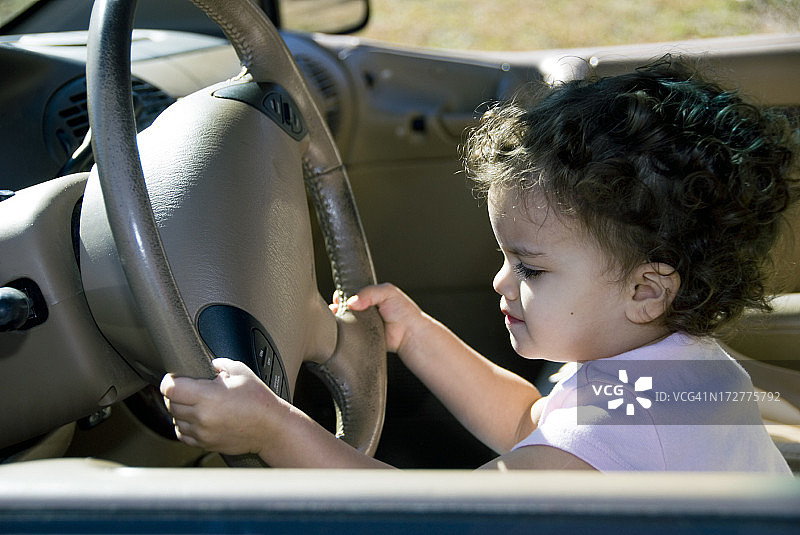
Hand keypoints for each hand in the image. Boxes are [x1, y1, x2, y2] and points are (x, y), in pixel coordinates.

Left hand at [160, 358, 285, 455]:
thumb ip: (220, 364)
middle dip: (176, 394)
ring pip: (175, 419)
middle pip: (170, 403)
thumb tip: (207, 363)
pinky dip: (185, 426)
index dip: (169, 380)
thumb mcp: (241, 372)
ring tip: (196, 404)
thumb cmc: (259, 401)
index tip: (174, 378)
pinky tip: (198, 418)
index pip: (170, 389)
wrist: (270, 428)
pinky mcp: (204, 444)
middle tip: (189, 389)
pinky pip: (182, 434)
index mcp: (208, 396)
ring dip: (180, 410)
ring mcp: (202, 432)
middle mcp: (202, 416)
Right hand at [330, 283, 426, 353]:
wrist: (409, 333)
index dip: (342, 294)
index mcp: (369, 296)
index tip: (338, 296)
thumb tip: (351, 302)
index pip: (350, 292)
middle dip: (338, 306)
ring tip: (339, 317)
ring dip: (340, 319)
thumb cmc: (403, 311)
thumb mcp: (387, 292)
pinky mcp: (361, 336)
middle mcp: (364, 309)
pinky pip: (349, 334)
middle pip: (344, 306)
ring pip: (345, 320)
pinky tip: (343, 328)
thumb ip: (369, 293)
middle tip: (337, 307)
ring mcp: (362, 323)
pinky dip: (345, 331)